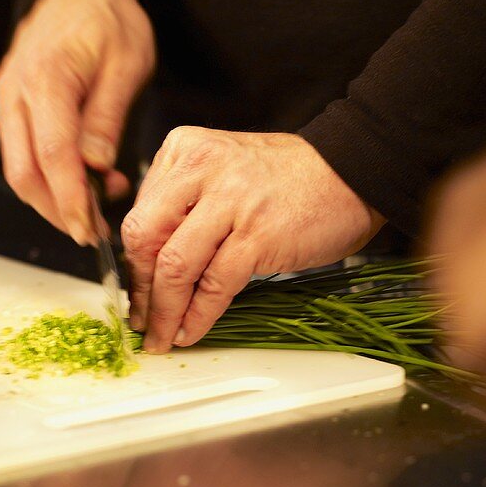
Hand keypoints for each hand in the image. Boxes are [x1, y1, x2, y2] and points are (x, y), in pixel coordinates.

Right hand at [0, 0, 155, 243]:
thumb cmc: (109, 19)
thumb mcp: (127, 64)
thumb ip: (107, 117)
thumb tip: (96, 167)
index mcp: (46, 80)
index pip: (52, 157)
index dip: (70, 200)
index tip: (89, 230)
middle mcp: (14, 93)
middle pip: (24, 174)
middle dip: (58, 212)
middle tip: (95, 232)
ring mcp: (6, 100)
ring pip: (18, 169)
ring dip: (53, 198)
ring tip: (97, 204)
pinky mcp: (9, 106)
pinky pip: (20, 153)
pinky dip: (47, 177)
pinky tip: (81, 181)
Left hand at [122, 127, 383, 353]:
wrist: (353, 170)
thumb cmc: (290, 178)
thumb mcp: (223, 172)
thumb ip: (185, 203)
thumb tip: (148, 263)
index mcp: (185, 150)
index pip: (138, 215)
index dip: (132, 264)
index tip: (135, 293)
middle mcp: (201, 168)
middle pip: (144, 239)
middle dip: (139, 290)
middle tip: (140, 320)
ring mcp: (230, 200)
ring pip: (174, 266)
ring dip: (164, 312)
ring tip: (162, 336)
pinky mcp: (258, 234)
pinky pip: (214, 285)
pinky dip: (198, 315)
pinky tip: (192, 330)